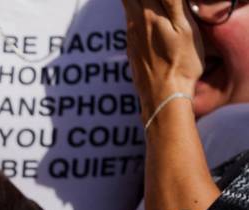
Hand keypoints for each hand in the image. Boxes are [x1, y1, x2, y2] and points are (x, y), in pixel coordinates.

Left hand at [122, 0, 203, 115]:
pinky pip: (131, 25)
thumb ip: (172, 3)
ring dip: (136, 4)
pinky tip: (149, 21)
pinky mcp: (132, 50)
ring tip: (151, 8)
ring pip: (129, 10)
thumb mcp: (184, 28)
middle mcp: (134, 24)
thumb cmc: (180, 63)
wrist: (163, 96)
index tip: (161, 3)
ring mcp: (131, 38)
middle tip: (156, 6)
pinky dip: (137, 18)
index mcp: (149, 14)